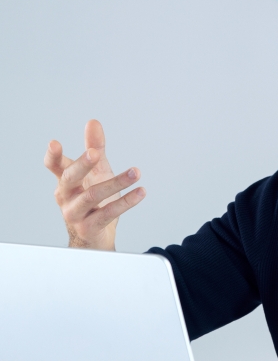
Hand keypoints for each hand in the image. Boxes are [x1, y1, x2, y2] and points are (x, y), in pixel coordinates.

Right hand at [44, 120, 144, 249]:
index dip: (52, 156)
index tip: (54, 143)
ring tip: (136, 172)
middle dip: (82, 165)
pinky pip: (108, 213)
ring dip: (117, 182)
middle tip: (95, 153)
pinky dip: (126, 202)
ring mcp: (76, 213)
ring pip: (93, 195)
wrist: (94, 237)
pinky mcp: (90, 227)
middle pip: (71, 178)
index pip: (54, 166)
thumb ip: (94, 148)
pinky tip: (141, 192)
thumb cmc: (93, 202)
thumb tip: (93, 122)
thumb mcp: (96, 172)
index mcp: (65, 181)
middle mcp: (66, 196)